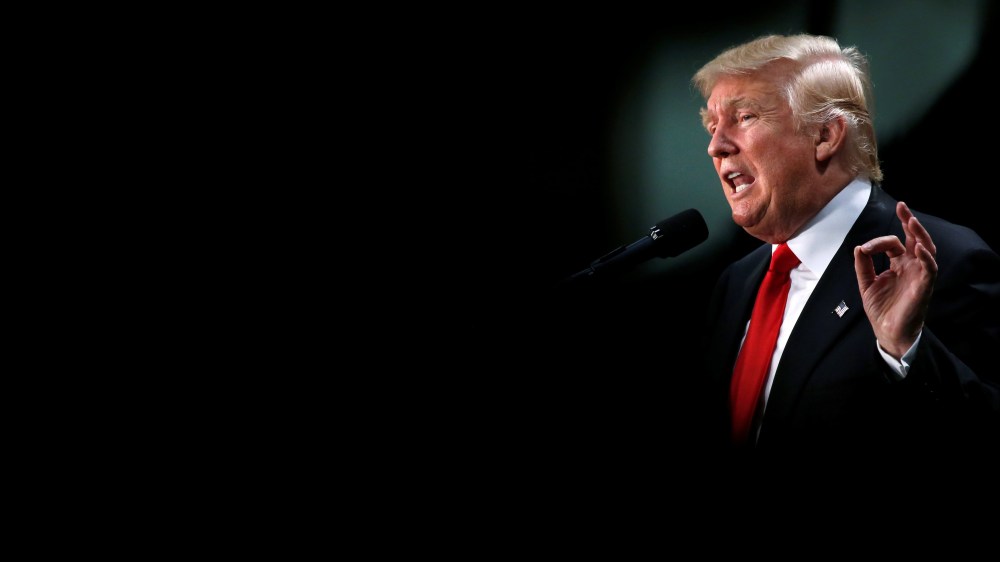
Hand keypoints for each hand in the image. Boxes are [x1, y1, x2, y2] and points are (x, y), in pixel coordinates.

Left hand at [853, 201, 937, 358]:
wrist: (887, 331)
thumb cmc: (881, 309)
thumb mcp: (866, 284)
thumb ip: (862, 266)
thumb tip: (858, 247)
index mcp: (897, 264)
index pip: (893, 243)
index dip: (880, 241)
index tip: (865, 248)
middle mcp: (910, 266)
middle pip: (914, 239)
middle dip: (909, 222)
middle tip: (903, 207)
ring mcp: (919, 275)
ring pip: (926, 249)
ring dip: (920, 235)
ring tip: (912, 221)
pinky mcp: (924, 286)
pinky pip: (930, 269)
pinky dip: (926, 258)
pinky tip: (920, 249)